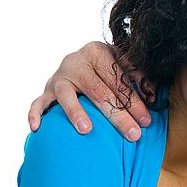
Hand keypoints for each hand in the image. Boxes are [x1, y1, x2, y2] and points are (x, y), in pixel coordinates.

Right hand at [27, 41, 154, 140]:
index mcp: (97, 52)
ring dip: (76, 113)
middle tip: (133, 134)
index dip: (133, 101)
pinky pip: (38, 102)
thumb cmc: (108, 69)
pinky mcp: (47, 90)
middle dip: (117, 115)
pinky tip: (36, 128)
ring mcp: (59, 76)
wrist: (82, 61)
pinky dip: (35, 114)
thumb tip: (152, 94)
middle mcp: (76, 61)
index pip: (117, 79)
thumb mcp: (124, 65)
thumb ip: (138, 76)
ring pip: (67, 96)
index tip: (146, 121)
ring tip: (87, 130)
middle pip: (98, 91)